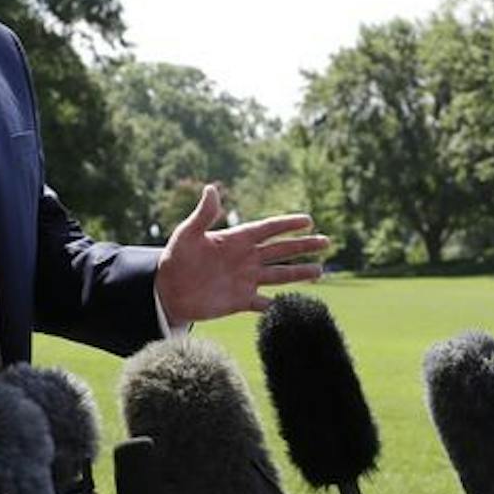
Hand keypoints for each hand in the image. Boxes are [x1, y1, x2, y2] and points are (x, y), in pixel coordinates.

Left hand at [155, 183, 328, 323]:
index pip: (268, 230)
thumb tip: (211, 189)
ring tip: (320, 271)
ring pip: (280, 276)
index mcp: (237, 240)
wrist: (167, 291)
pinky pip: (265, 304)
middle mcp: (246, 259)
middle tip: (326, 242)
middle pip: (281, 251)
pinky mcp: (241, 301)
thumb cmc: (175, 258)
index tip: (308, 220)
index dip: (288, 224)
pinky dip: (280, 305)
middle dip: (304, 246)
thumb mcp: (187, 234)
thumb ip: (203, 215)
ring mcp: (246, 280)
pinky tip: (296, 304)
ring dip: (299, 273)